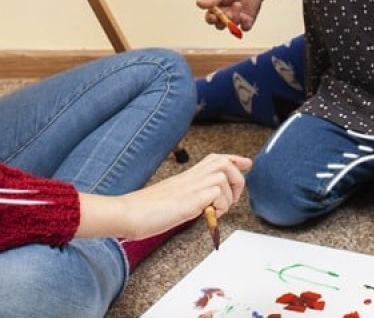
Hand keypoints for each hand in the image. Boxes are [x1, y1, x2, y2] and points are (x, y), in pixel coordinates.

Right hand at [115, 153, 250, 239]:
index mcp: (185, 177)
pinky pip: (218, 194)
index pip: (214, 159)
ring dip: (229, 196)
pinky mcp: (190, 198)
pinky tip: (207, 215)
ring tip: (216, 210)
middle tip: (234, 197)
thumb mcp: (171, 200)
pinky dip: (220, 206)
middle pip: (225, 161)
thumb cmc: (144, 211)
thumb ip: (188, 198)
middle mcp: (190, 177)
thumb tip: (202, 205)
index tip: (246, 163)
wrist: (128, 213)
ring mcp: (190, 186)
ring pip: (225, 176)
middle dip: (237, 177)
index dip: (233, 159)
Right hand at [197, 0, 268, 33]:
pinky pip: (244, 28)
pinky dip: (244, 22)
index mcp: (217, 8)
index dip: (211, 19)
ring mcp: (237, 20)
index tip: (214, 15)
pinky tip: (246, 15)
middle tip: (227, 12)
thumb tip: (198, 3)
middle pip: (219, 25)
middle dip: (222, 19)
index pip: (210, 18)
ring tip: (238, 4)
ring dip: (234, 16)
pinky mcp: (248, 22)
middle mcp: (226, 16)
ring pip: (231, 26)